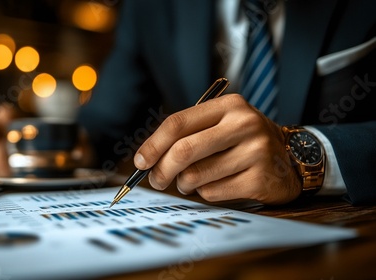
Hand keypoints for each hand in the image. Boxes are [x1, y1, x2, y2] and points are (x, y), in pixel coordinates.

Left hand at [134, 94, 301, 204]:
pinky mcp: (260, 179)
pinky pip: (212, 192)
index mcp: (229, 106)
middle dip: (161, 170)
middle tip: (156, 180)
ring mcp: (255, 151)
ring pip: (195, 175)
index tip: (139, 162)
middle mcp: (244, 124)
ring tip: (193, 181)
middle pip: (183, 150)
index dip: (153, 145)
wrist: (292, 158)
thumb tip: (147, 160)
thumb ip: (187, 135)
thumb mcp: (221, 125)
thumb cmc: (243, 142)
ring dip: (185, 184)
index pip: (178, 123)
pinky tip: (218, 185)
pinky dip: (205, 193)